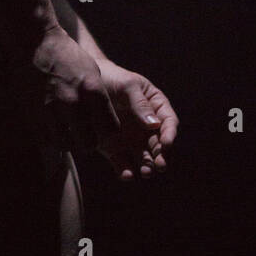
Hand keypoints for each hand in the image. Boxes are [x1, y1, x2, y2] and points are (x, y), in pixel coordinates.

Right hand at [14, 26, 121, 151]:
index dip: (108, 132)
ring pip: (65, 144)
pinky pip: (46, 138)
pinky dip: (51, 136)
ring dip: (68, 141)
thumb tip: (103, 123)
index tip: (103, 128)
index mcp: (92, 91)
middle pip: (88, 144)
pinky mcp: (32, 113)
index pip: (110, 129)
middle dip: (89, 141)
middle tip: (85, 134)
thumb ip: (99, 99)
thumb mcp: (92, 71)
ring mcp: (50, 110)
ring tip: (68, 130)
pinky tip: (53, 125)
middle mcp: (72, 102)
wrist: (34, 42)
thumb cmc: (67, 55)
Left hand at [92, 59, 178, 181]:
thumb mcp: (127, 86)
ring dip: (147, 167)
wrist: (85, 85)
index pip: (169, 122)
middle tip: (160, 165)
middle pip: (159, 145)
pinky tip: (126, 175)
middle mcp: (147, 127)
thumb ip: (140, 104)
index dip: (170, 134)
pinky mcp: (115, 150)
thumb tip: (155, 126)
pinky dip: (126, 171)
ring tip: (145, 172)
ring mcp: (132, 140)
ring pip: (144, 158)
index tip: (166, 144)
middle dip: (161, 157)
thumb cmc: (111, 79)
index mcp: (156, 107)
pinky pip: (123, 164)